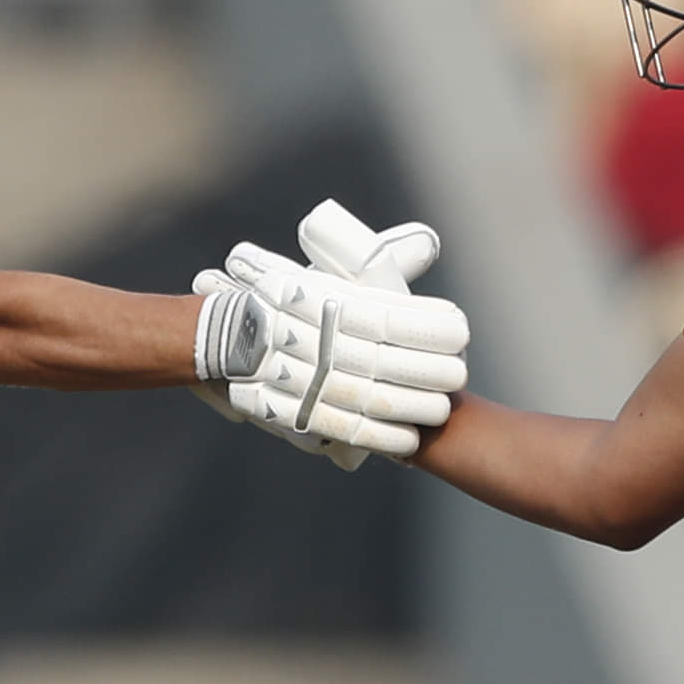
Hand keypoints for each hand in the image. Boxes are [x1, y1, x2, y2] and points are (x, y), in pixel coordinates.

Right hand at [196, 198, 469, 466]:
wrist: (223, 337)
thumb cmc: (283, 303)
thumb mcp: (322, 277)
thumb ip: (370, 269)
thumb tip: (428, 244)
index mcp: (324, 302)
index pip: (387, 315)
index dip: (427, 327)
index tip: (459, 331)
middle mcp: (316, 338)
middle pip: (384, 359)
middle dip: (428, 370)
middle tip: (460, 374)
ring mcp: (303, 377)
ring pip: (368, 396)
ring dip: (411, 406)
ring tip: (443, 409)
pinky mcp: (295, 409)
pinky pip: (342, 426)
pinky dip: (379, 435)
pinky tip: (409, 439)